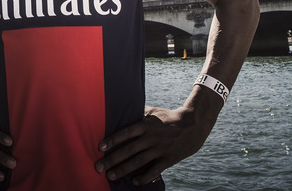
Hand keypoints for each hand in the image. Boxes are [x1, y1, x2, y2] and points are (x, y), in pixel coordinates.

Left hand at [94, 106, 212, 184]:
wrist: (193, 124)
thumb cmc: (169, 117)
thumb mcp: (153, 111)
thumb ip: (138, 112)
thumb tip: (123, 108)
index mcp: (146, 124)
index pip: (126, 132)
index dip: (113, 140)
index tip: (100, 147)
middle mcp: (151, 137)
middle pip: (129, 150)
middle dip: (112, 159)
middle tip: (98, 167)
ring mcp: (160, 149)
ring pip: (139, 161)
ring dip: (123, 169)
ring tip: (110, 175)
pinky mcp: (169, 158)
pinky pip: (155, 170)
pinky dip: (144, 177)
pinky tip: (135, 182)